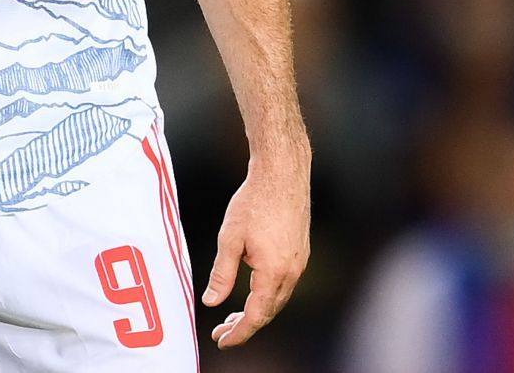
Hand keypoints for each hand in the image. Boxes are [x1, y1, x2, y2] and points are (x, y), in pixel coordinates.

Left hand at [201, 149, 309, 347]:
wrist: (282, 173)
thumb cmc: (254, 201)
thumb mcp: (229, 238)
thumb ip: (222, 274)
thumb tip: (212, 302)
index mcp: (273, 272)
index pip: (256, 316)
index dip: (239, 333)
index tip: (222, 340)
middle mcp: (292, 272)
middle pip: (269, 311)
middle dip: (245, 325)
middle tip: (222, 331)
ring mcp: (300, 262)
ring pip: (277, 299)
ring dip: (257, 310)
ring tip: (233, 315)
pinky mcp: (301, 252)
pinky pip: (284, 284)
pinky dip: (267, 294)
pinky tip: (252, 290)